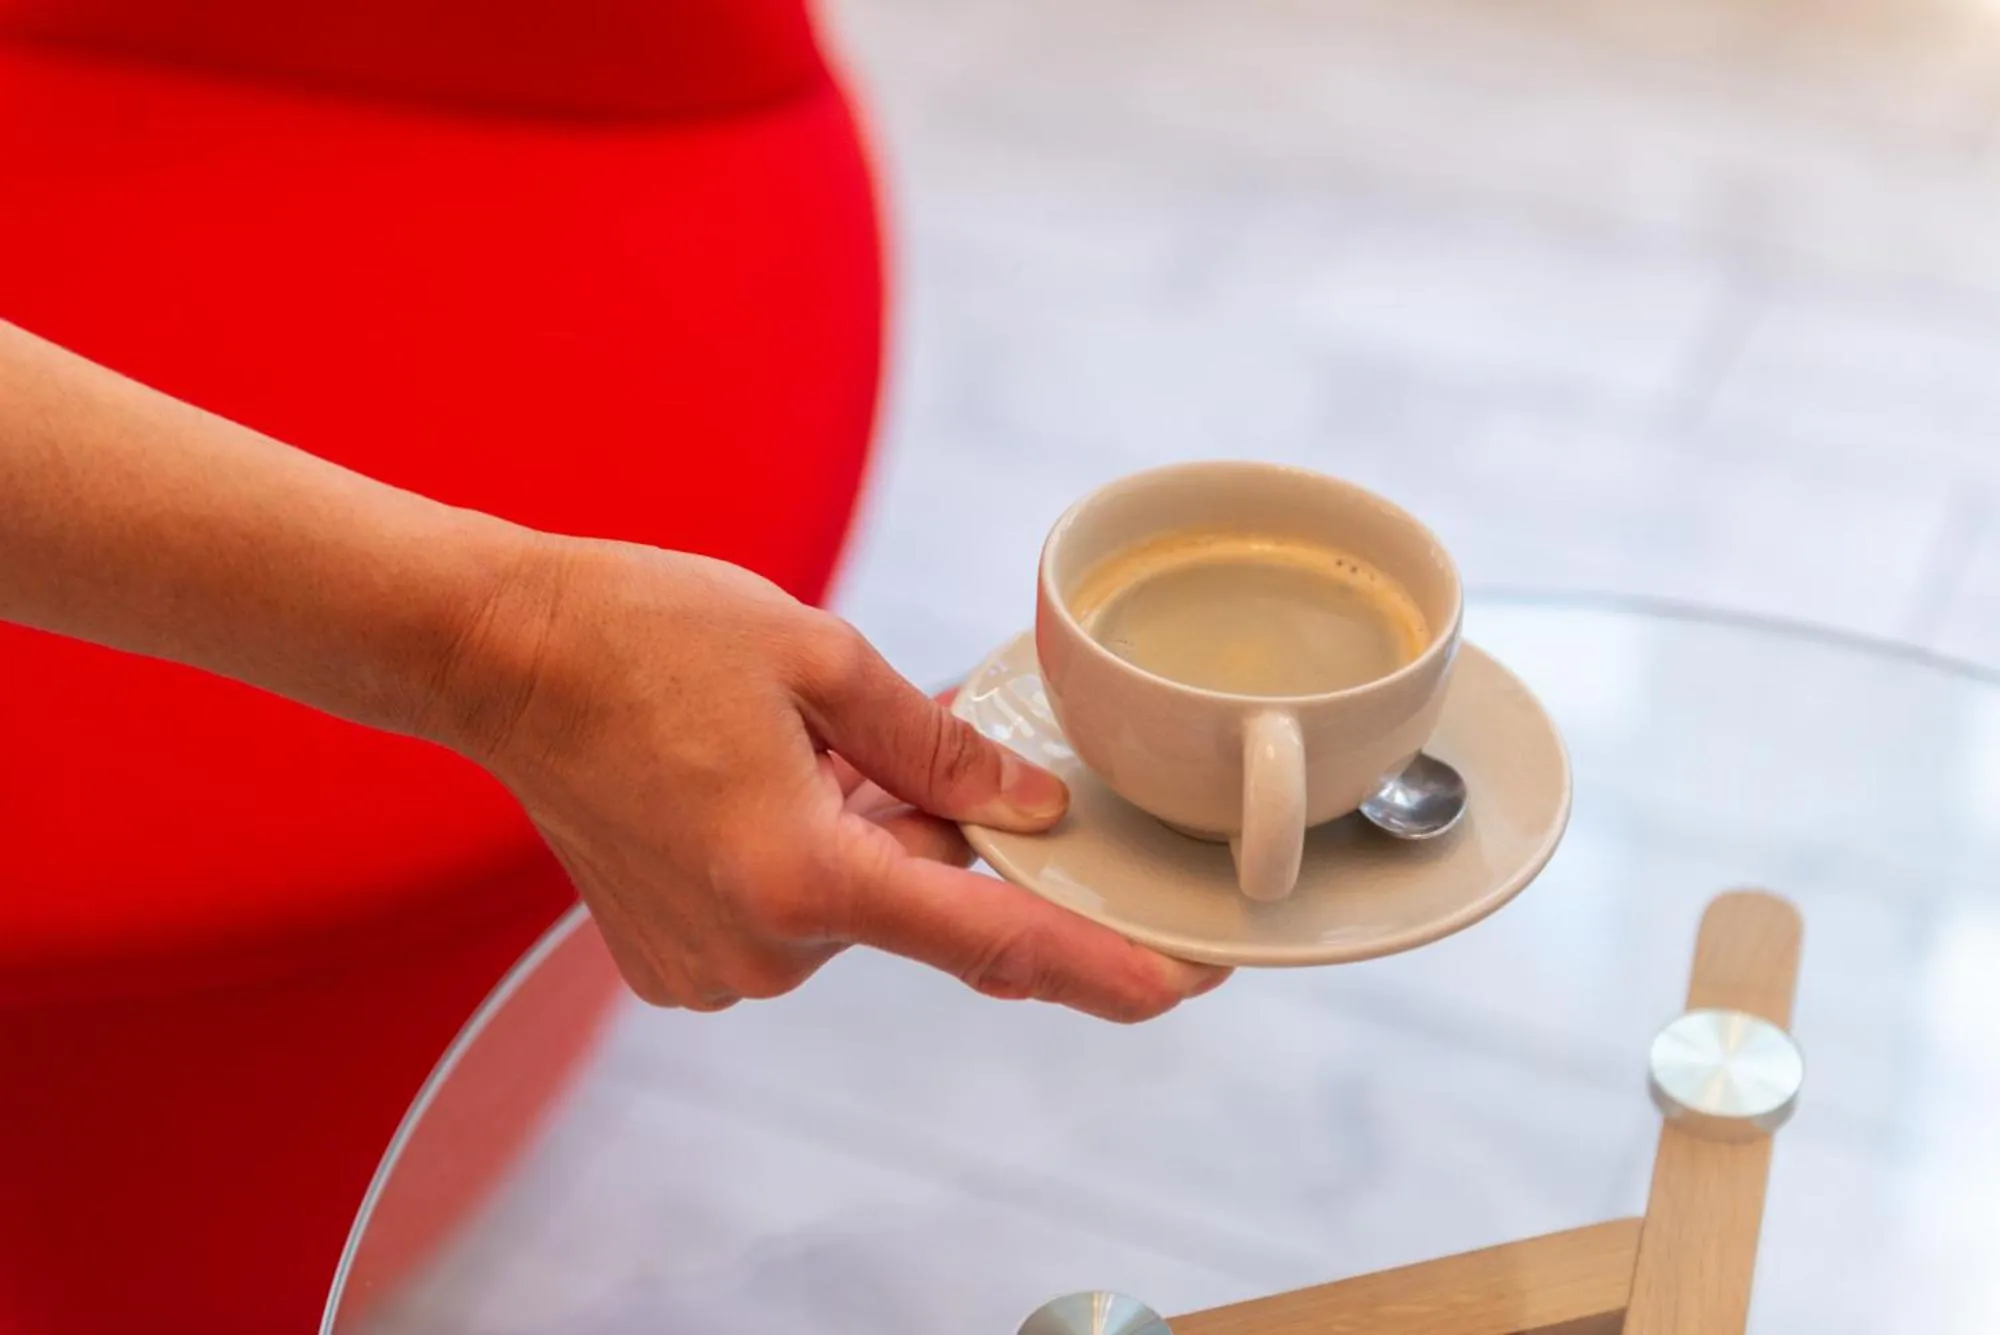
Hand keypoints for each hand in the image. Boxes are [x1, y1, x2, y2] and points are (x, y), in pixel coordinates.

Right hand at [438, 538, 1229, 1020]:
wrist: (501, 656)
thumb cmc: (646, 635)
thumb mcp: (820, 660)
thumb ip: (938, 750)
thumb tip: (1030, 806)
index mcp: (802, 877)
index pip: (991, 941)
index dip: (1098, 967)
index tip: (1177, 983)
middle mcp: (759, 949)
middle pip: (915, 901)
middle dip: (932, 827)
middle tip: (876, 734)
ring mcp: (712, 967)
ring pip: (854, 905)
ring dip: (862, 833)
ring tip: (789, 744)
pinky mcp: (679, 961)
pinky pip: (791, 915)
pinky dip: (807, 854)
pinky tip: (755, 780)